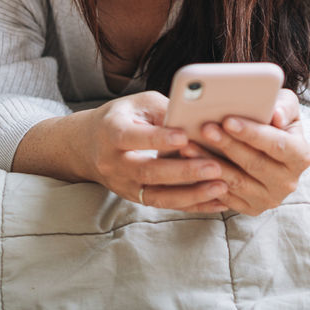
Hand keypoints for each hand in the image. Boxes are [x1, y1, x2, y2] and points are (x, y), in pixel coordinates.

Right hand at [84, 91, 228, 211]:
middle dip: (183, 171)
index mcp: (112, 132)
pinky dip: (193, 205)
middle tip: (215, 166)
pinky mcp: (136, 198)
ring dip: (191, 194)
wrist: (89, 145)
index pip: (133, 137)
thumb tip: (200, 115)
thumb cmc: (124, 116)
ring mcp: (124, 185)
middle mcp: (114, 162)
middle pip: (148, 171)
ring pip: (157, 195)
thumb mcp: (140, 104)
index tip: (184, 136)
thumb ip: (166, 109)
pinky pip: (166, 205)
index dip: (158, 138)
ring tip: (221, 187)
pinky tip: (219, 202)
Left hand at [179, 89, 309, 215]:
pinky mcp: (252, 209)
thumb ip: (284, 106)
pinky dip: (206, 181)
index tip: (228, 120)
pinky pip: (226, 197)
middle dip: (227, 145)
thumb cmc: (277, 122)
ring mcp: (270, 199)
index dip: (252, 133)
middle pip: (254, 164)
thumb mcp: (287, 107)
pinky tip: (191, 165)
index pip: (277, 145)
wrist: (274, 150)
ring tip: (189, 145)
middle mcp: (289, 182)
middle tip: (204, 128)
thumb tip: (276, 115)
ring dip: (210, 163)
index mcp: (301, 156)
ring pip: (236, 182)